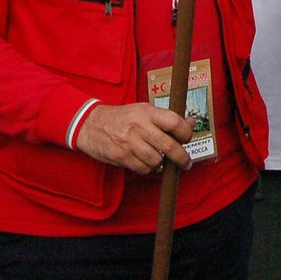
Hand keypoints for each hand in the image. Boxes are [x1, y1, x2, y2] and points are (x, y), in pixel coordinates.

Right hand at [75, 102, 192, 174]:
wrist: (90, 124)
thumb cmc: (122, 117)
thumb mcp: (143, 110)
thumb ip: (166, 118)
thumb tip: (190, 122)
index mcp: (147, 112)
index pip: (174, 122)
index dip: (186, 133)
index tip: (187, 139)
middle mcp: (139, 126)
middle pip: (169, 145)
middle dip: (181, 157)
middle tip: (186, 163)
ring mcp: (129, 143)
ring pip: (157, 161)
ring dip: (161, 164)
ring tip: (160, 159)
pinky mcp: (121, 157)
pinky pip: (143, 169)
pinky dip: (148, 169)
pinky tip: (146, 162)